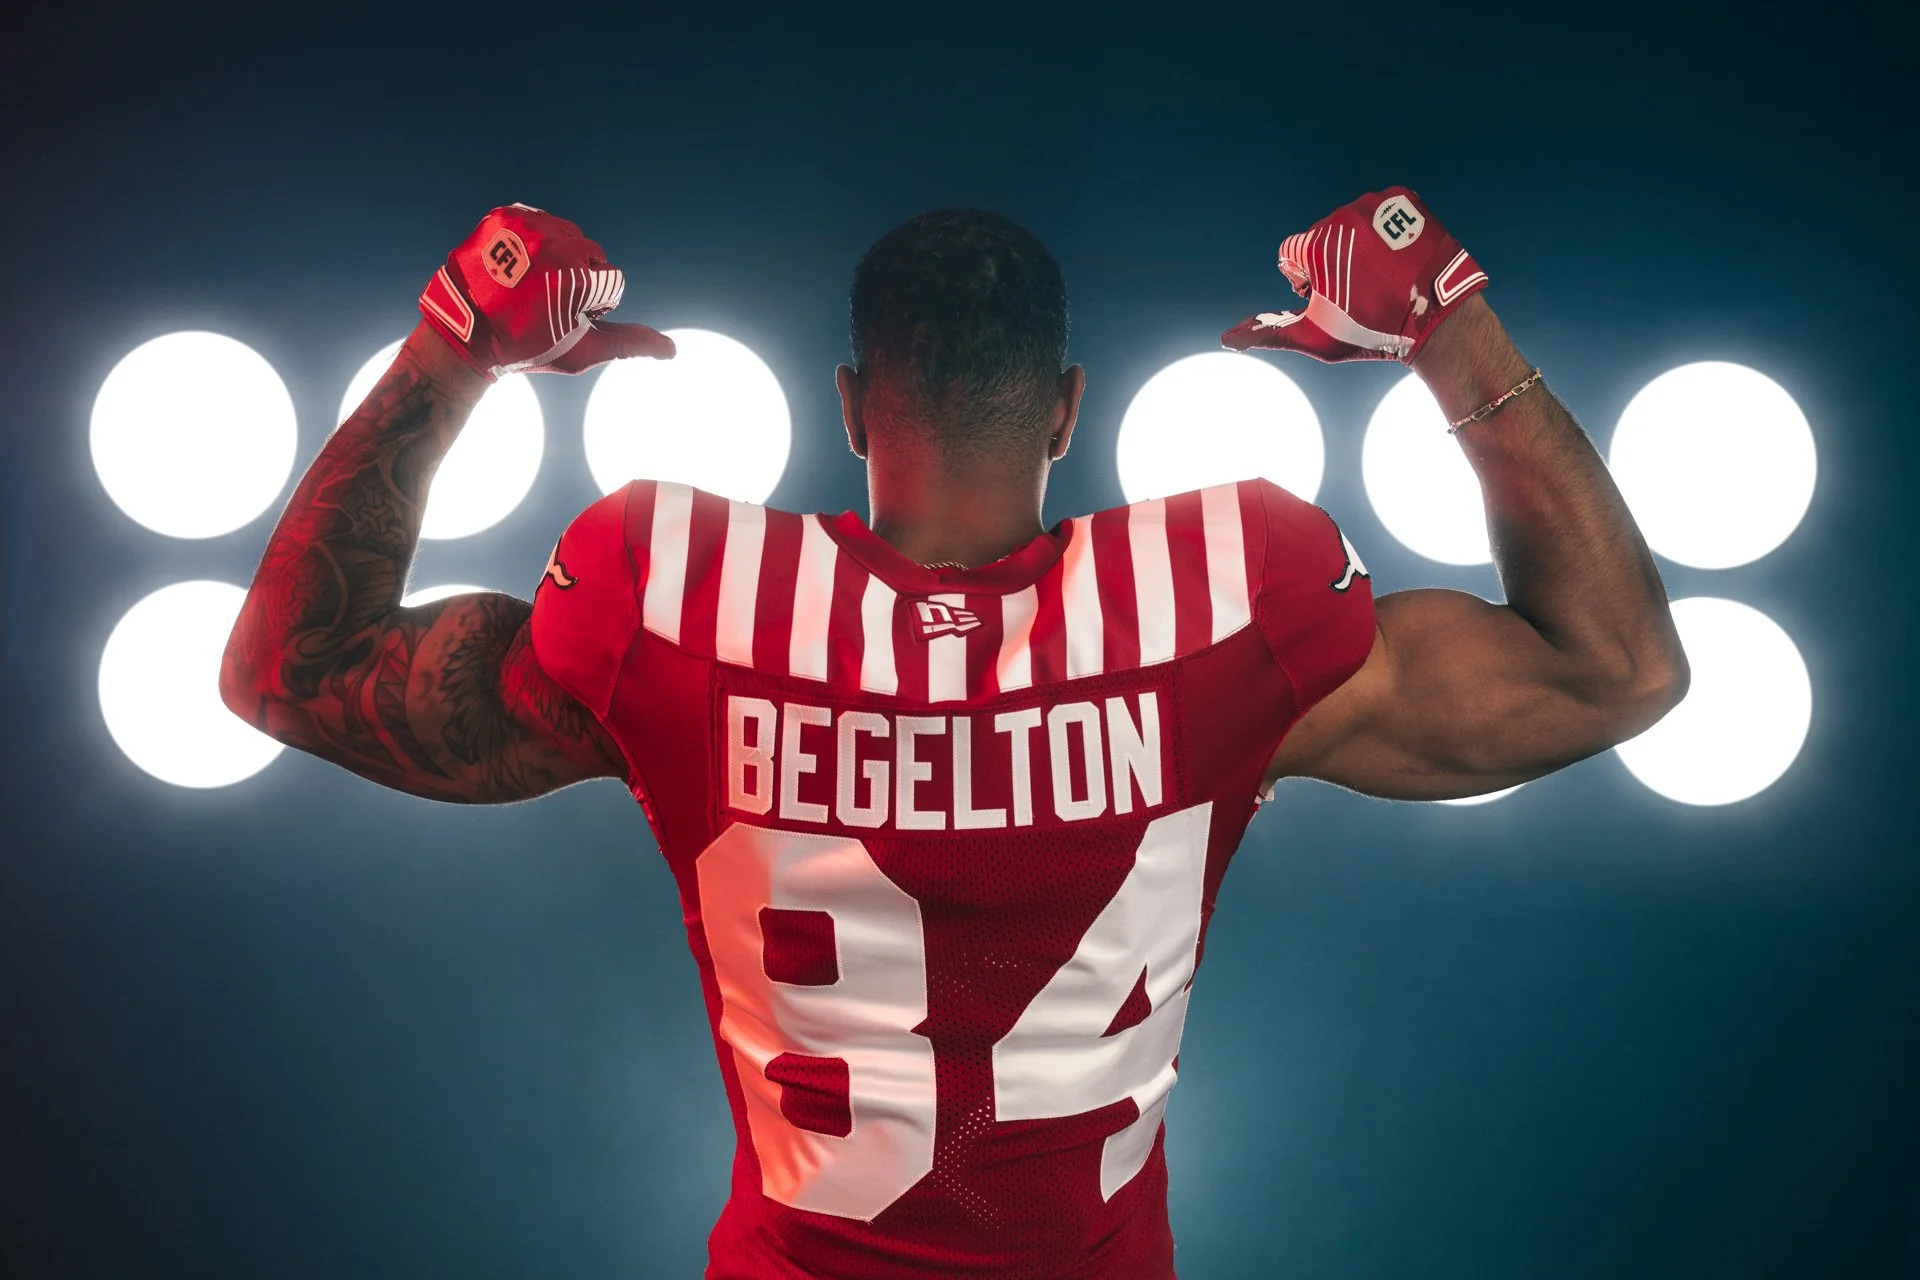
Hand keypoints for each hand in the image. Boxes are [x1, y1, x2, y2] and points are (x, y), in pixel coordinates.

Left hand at [418, 204, 675, 379]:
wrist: (464, 336)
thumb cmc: (527, 348)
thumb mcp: (583, 350)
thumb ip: (631, 343)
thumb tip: (672, 350)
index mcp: (576, 275)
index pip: (611, 282)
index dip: (593, 307)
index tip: (564, 320)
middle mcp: (553, 242)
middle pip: (590, 254)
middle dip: (577, 280)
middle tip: (545, 306)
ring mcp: (525, 225)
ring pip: (566, 235)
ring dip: (557, 258)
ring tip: (530, 287)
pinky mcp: (503, 216)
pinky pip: (536, 222)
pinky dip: (533, 242)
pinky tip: (517, 268)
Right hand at [1221, 187, 1486, 363]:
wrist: (1438, 320)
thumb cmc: (1373, 332)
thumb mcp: (1316, 336)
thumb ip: (1269, 332)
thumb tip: (1227, 338)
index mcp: (1317, 244)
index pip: (1291, 255)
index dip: (1304, 281)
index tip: (1329, 299)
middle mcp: (1345, 214)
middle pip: (1321, 238)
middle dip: (1331, 263)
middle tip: (1359, 292)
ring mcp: (1378, 204)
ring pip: (1351, 224)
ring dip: (1357, 247)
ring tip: (1381, 277)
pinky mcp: (1406, 200)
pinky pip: (1382, 212)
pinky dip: (1385, 232)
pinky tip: (1397, 260)